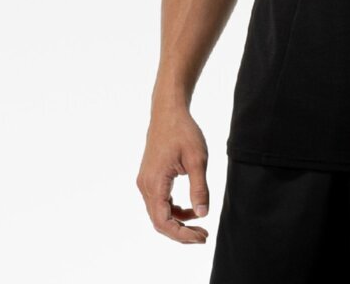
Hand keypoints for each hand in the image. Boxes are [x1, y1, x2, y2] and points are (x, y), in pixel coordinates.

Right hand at [136, 106, 211, 243]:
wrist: (168, 112)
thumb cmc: (183, 132)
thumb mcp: (197, 159)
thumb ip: (199, 188)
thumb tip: (203, 214)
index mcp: (155, 183)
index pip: (163, 222)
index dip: (181, 235)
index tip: (201, 237)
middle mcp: (145, 186)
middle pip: (159, 221)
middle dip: (181, 233)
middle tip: (203, 236)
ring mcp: (145, 182)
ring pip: (158, 213)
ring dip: (177, 223)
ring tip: (199, 225)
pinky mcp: (149, 178)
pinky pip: (159, 203)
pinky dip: (173, 210)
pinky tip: (189, 210)